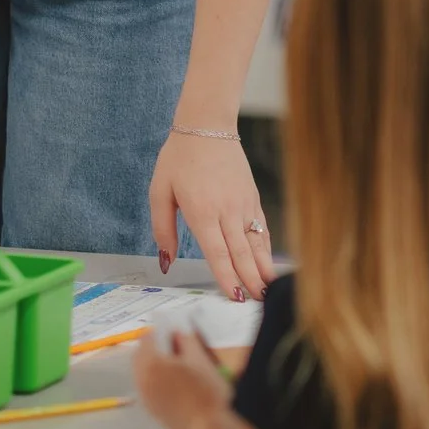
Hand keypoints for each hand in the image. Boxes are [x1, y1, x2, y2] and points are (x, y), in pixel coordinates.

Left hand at [135, 326, 231, 428]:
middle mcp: (142, 379)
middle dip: (154, 348)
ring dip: (154, 365)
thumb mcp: (199, 359)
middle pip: (140, 355)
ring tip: (177, 367)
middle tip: (174, 348)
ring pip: (143, 373)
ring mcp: (146, 397)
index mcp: (151, 363)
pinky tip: (176, 385)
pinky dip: (156, 381)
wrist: (208, 428)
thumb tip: (177, 333)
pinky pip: (148, 388)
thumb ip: (186, 341)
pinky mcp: (152, 411)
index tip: (173, 334)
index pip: (147, 338)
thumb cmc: (206, 392)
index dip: (160, 332)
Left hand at [150, 132, 276, 302]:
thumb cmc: (178, 158)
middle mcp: (227, 211)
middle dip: (250, 280)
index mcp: (202, 211)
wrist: (207, 125)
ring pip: (256, 242)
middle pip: (241, 253)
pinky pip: (262, 228)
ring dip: (263, 268)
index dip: (227, 277)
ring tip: (269, 290)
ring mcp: (243, 204)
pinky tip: (269, 263)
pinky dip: (267, 247)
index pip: (217, 253)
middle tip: (258, 303)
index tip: (235, 297)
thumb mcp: (159, 191)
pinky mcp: (252, 197)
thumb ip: (162, 229)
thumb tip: (166, 261)